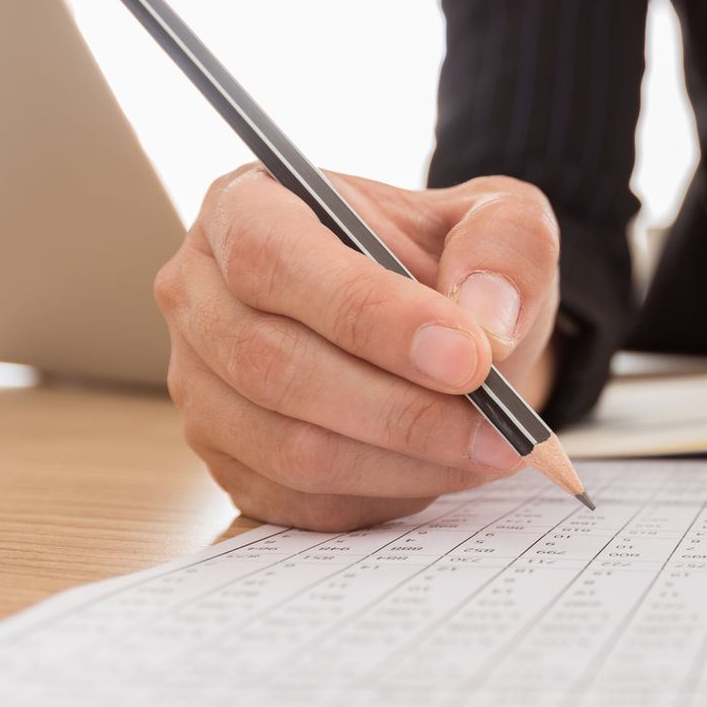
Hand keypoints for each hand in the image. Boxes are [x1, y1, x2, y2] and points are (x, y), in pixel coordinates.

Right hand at [154, 166, 561, 530]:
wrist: (443, 326)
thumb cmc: (454, 260)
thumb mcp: (501, 220)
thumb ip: (505, 245)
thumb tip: (486, 315)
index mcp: (245, 207)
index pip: (275, 259)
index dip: (369, 314)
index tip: (468, 358)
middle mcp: (201, 295)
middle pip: (274, 365)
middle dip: (402, 408)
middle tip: (502, 428)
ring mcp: (202, 387)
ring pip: (289, 446)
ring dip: (404, 461)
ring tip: (491, 450)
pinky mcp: (229, 462)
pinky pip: (301, 499)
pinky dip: (385, 494)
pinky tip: (447, 469)